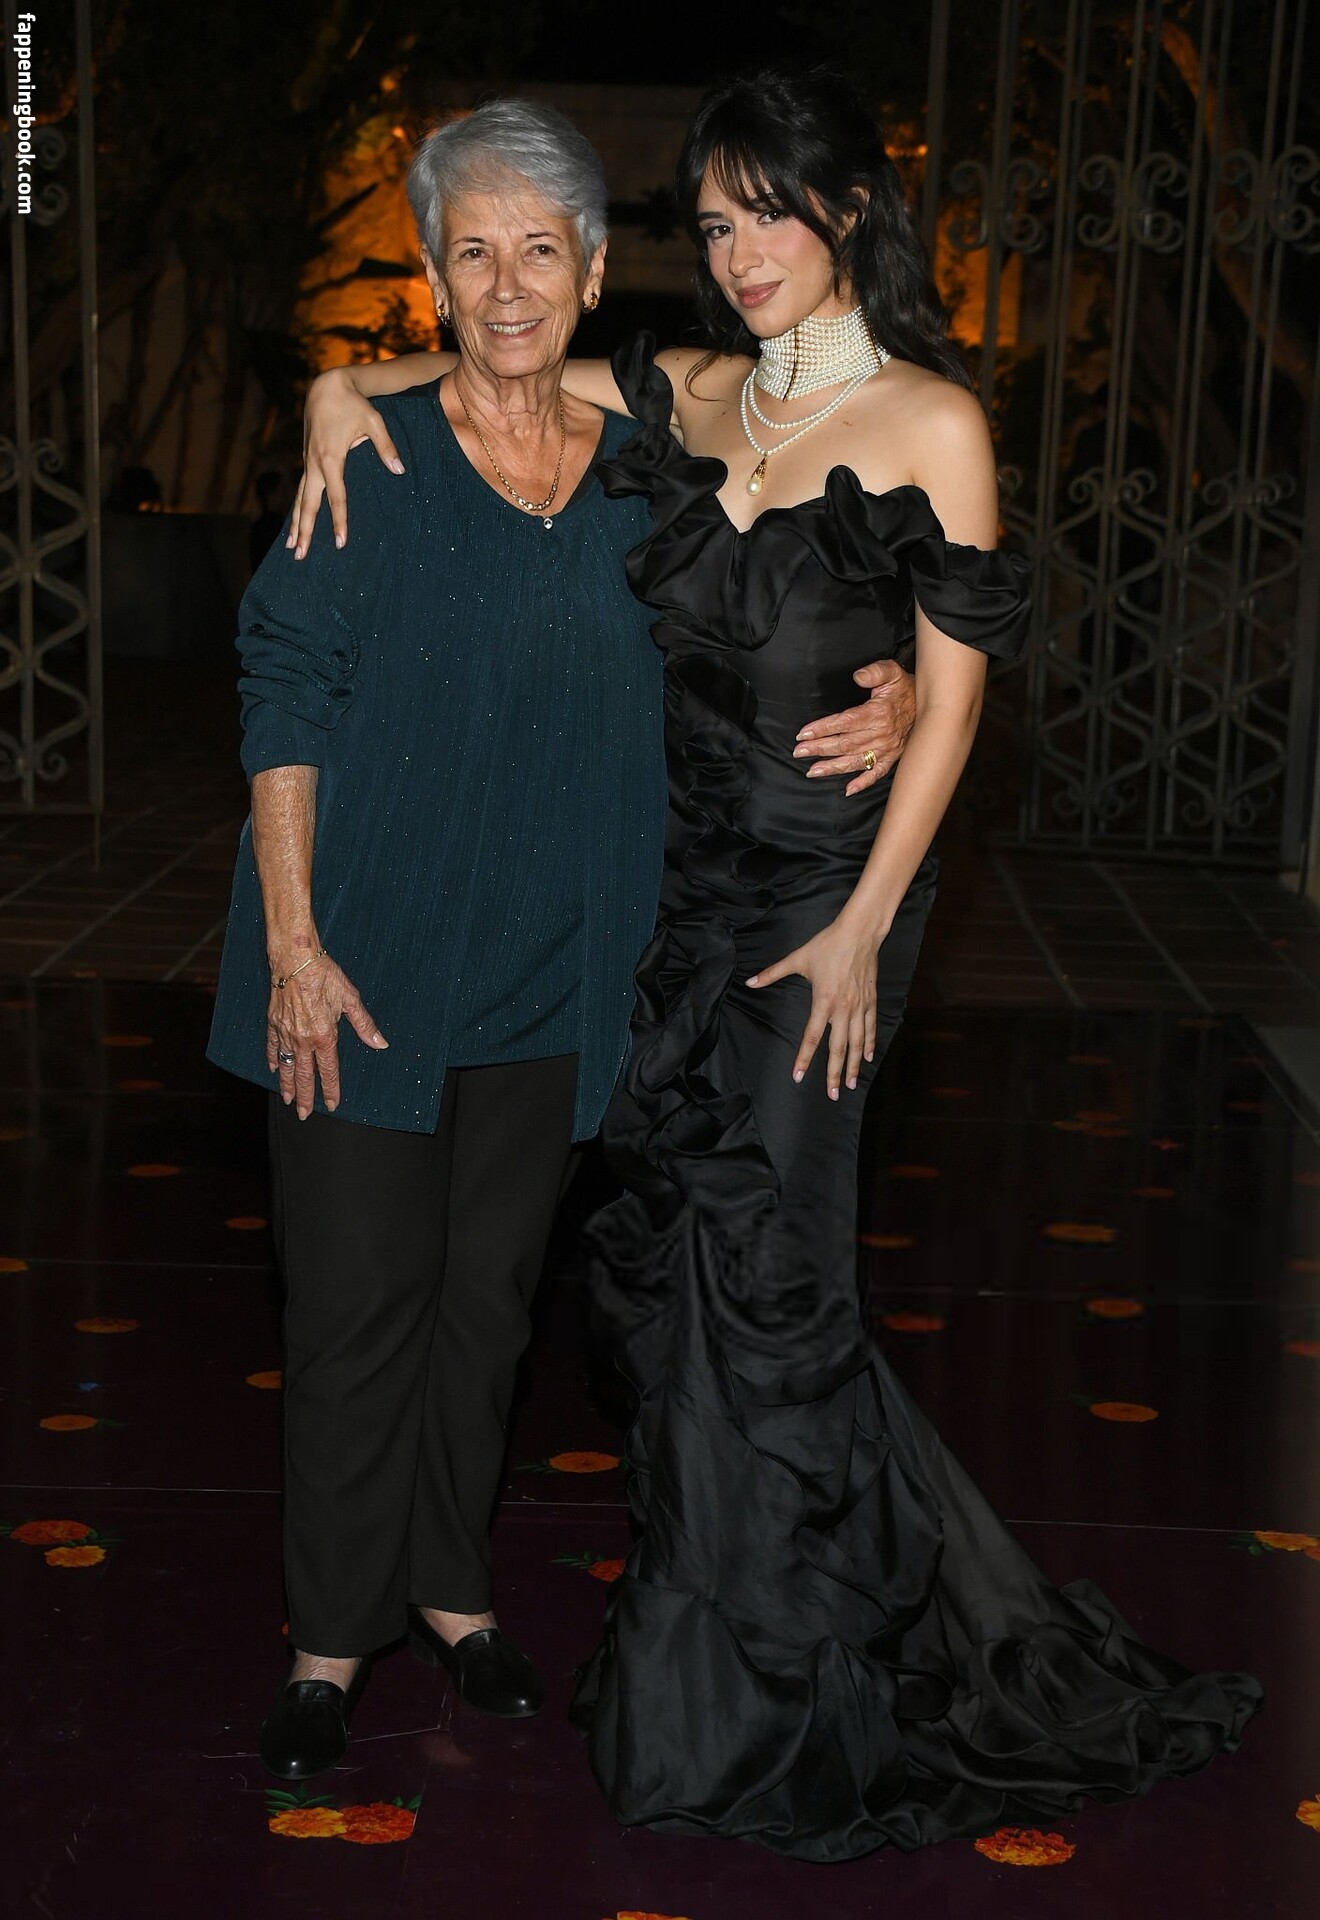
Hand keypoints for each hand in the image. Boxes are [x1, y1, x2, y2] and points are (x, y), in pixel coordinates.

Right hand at [265, 954, 388, 1119]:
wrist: (295, 959)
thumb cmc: (324, 976)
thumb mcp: (350, 999)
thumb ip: (364, 1025)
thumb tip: (380, 1043)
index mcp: (324, 1036)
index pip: (329, 1071)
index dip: (331, 1090)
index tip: (332, 1105)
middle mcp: (303, 1039)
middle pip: (304, 1075)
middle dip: (305, 1097)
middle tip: (304, 1115)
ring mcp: (286, 1033)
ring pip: (287, 1066)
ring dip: (287, 1084)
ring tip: (287, 1100)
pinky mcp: (274, 1023)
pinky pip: (273, 1047)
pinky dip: (274, 1059)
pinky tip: (274, 1069)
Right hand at [289, 369, 404, 558]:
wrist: (327, 386)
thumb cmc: (353, 404)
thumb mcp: (374, 421)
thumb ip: (386, 447)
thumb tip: (400, 471)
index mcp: (331, 457)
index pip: (337, 497)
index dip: (339, 520)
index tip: (340, 542)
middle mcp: (314, 463)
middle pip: (307, 504)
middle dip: (304, 531)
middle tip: (300, 556)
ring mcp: (308, 462)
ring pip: (300, 499)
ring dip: (296, 524)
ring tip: (292, 548)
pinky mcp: (307, 460)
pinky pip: (301, 490)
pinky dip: (297, 509)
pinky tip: (297, 525)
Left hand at [746, 916, 880, 1098]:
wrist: (859, 933)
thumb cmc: (827, 945)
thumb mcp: (797, 959)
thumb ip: (772, 973)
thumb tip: (750, 981)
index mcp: (823, 1002)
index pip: (812, 1037)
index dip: (804, 1058)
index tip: (799, 1076)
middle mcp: (843, 1009)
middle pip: (838, 1049)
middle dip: (834, 1074)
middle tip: (833, 1094)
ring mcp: (859, 1006)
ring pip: (857, 1043)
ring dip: (853, 1065)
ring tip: (851, 1084)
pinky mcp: (870, 1000)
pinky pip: (870, 1028)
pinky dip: (869, 1044)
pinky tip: (867, 1058)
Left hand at [793, 661, 916, 795]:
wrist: (929, 705)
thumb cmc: (904, 688)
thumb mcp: (891, 672)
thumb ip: (874, 671)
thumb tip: (857, 676)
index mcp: (878, 713)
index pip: (844, 723)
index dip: (822, 729)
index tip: (803, 734)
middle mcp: (881, 734)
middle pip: (845, 744)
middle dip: (819, 748)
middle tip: (798, 752)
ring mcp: (887, 749)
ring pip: (856, 761)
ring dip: (833, 768)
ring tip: (812, 771)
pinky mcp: (892, 758)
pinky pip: (877, 774)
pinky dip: (863, 783)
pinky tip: (848, 790)